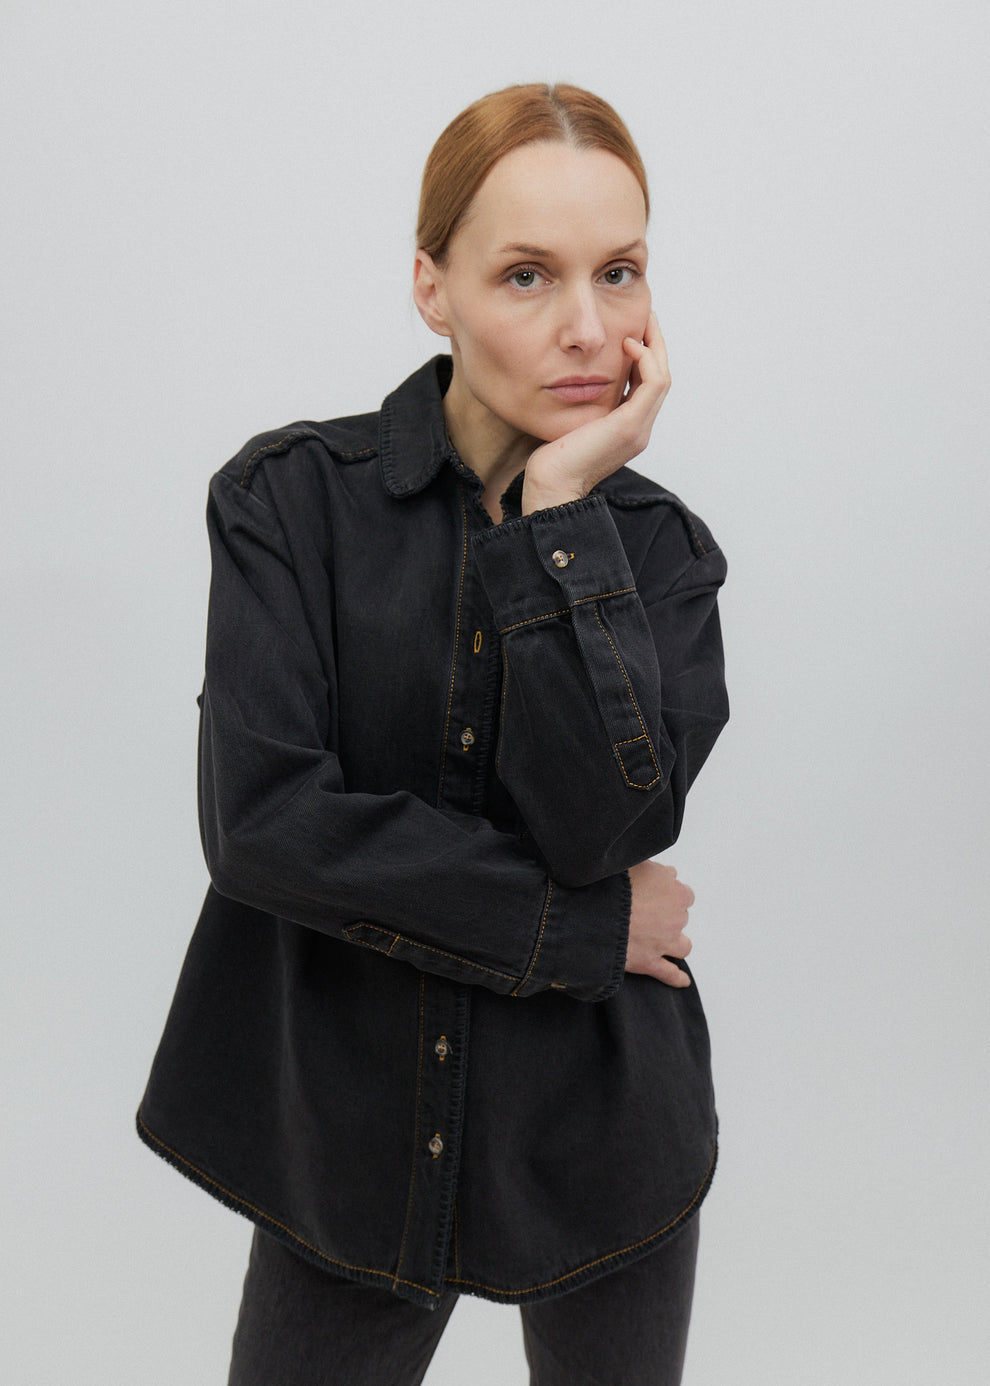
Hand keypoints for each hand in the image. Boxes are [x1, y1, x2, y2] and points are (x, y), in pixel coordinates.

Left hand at [521, 312, 670, 514]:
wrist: (551, 486)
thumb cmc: (551, 459)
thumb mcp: (570, 422)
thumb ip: (581, 403)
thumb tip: (571, 378)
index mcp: (627, 428)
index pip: (647, 385)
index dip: (644, 355)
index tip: (632, 330)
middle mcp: (639, 429)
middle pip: (660, 377)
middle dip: (655, 344)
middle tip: (645, 315)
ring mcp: (638, 429)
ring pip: (662, 377)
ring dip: (655, 345)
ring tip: (642, 322)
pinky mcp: (630, 425)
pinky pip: (653, 383)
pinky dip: (646, 359)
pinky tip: (628, 344)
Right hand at [624, 859, 693, 987]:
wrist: (594, 911)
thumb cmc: (613, 884)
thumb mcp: (636, 864)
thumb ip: (656, 869)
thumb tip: (669, 873)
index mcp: (675, 892)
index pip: (683, 894)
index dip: (668, 894)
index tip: (655, 894)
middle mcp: (675, 918)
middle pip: (680, 918)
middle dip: (666, 916)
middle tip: (645, 913)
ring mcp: (664, 942)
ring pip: (682, 946)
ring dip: (675, 943)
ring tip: (662, 940)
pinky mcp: (649, 962)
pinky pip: (669, 974)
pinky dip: (676, 978)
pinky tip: (682, 981)